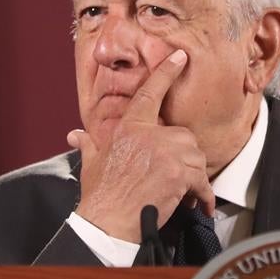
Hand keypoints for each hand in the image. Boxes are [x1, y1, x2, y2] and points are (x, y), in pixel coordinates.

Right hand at [67, 50, 215, 241]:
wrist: (108, 221)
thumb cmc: (100, 194)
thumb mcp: (92, 163)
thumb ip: (88, 144)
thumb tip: (76, 136)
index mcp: (129, 128)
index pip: (150, 93)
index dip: (167, 73)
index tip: (180, 57)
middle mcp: (149, 136)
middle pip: (183, 136)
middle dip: (182, 157)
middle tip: (173, 176)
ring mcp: (166, 153)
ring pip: (195, 156)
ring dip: (193, 176)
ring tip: (181, 192)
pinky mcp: (179, 174)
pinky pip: (202, 180)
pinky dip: (203, 195)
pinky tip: (199, 204)